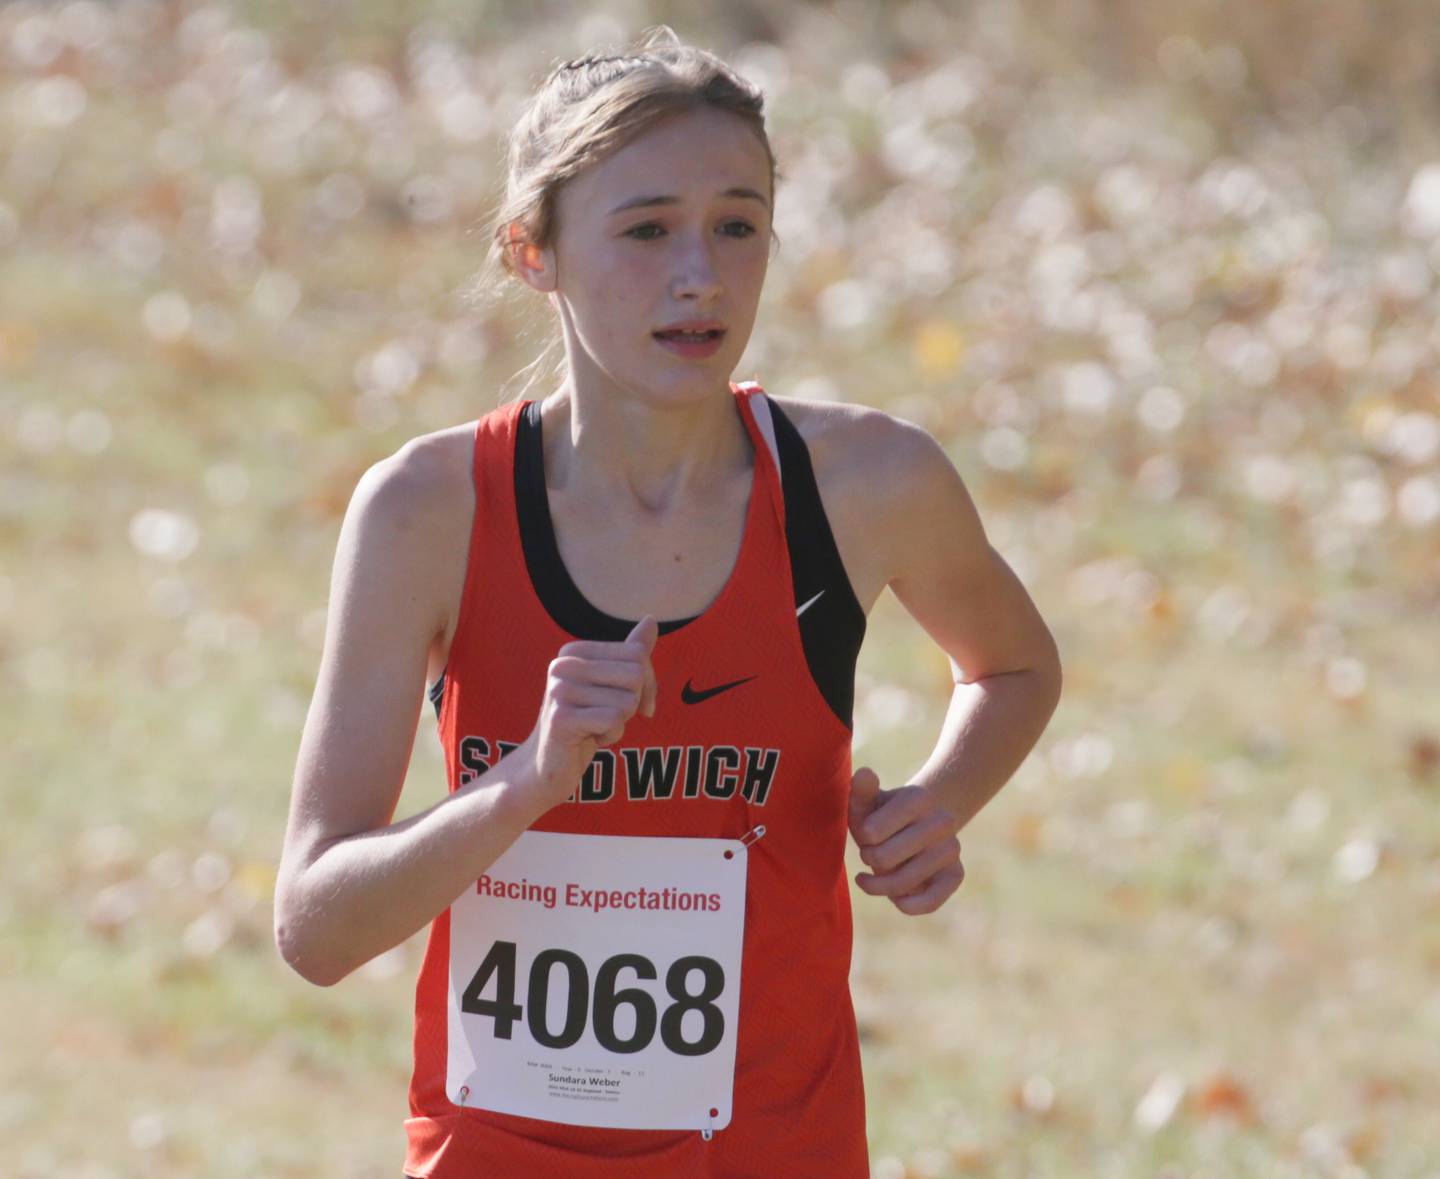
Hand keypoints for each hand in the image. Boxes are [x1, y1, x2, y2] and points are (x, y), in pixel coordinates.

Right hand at [519, 615, 658, 808]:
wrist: (549, 765)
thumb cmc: (585, 722)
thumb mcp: (610, 685)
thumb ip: (630, 653)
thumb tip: (651, 619)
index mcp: (573, 651)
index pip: (638, 654)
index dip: (646, 684)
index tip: (630, 702)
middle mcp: (563, 665)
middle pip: (635, 675)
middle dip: (632, 703)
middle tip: (607, 716)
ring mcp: (558, 692)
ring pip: (627, 702)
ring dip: (619, 723)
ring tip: (593, 727)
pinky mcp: (561, 720)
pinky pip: (614, 721)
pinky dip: (611, 736)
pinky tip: (589, 739)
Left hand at [847, 766, 964, 914]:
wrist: (917, 825)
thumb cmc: (882, 816)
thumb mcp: (868, 802)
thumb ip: (861, 791)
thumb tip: (864, 774)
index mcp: (918, 797)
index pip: (870, 832)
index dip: (862, 837)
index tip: (868, 832)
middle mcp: (942, 820)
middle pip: (882, 860)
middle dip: (870, 859)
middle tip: (874, 852)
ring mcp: (951, 849)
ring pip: (901, 885)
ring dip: (881, 883)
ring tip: (881, 870)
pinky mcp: (956, 874)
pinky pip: (928, 903)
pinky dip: (906, 904)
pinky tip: (895, 896)